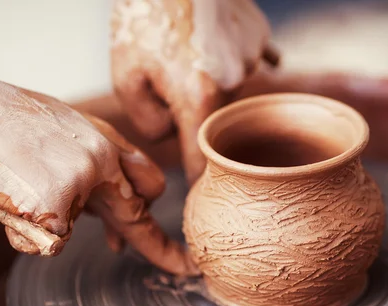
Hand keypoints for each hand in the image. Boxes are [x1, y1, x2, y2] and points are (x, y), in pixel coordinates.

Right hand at [0, 69, 195, 275]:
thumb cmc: (3, 121)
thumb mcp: (62, 132)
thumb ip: (95, 174)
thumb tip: (116, 234)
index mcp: (104, 140)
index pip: (149, 185)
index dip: (157, 214)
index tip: (179, 243)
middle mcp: (100, 162)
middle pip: (134, 218)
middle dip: (157, 247)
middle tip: (183, 266)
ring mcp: (78, 185)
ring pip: (66, 231)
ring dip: (40, 219)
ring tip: (14, 182)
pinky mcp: (53, 208)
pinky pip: (44, 243)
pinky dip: (22, 231)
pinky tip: (4, 197)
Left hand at [111, 0, 278, 182]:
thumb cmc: (142, 19)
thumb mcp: (126, 77)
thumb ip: (150, 123)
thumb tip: (172, 133)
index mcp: (199, 98)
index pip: (204, 161)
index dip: (201, 184)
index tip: (205, 204)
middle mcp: (234, 84)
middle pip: (212, 123)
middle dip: (189, 112)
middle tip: (165, 75)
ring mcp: (252, 59)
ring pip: (225, 93)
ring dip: (205, 83)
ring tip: (184, 50)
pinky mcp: (261, 38)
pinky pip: (245, 65)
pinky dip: (227, 63)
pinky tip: (212, 46)